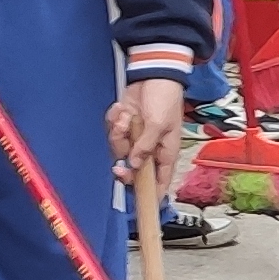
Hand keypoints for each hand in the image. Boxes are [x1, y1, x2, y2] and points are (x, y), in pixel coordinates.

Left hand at [107, 74, 186, 195]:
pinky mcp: (125, 125)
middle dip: (124, 165)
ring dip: (119, 133)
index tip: (142, 206)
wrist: (153, 73)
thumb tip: (135, 165)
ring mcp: (136, 137)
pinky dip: (115, 120)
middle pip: (134, 170)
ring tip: (127, 117)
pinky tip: (123, 110)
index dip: (152, 195)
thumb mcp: (159, 124)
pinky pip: (113, 131)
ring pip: (119, 149)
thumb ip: (146, 147)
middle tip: (118, 168)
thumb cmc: (165, 97)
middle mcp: (150, 148)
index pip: (161, 181)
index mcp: (165, 151)